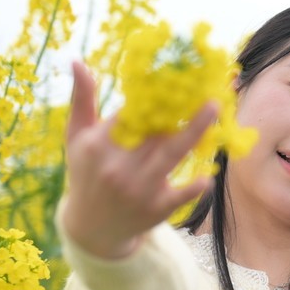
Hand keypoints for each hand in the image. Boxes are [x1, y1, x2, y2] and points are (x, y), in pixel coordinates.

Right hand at [60, 61, 217, 258]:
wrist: (93, 228)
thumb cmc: (87, 173)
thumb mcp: (76, 138)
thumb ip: (82, 100)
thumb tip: (77, 61)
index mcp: (97, 146)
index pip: (127, 114)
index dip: (150, 93)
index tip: (172, 73)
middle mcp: (117, 167)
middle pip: (153, 131)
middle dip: (177, 107)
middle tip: (201, 83)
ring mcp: (138, 189)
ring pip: (170, 155)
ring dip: (194, 131)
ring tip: (213, 107)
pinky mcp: (156, 209)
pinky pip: (180, 195)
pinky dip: (194, 187)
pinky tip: (207, 175)